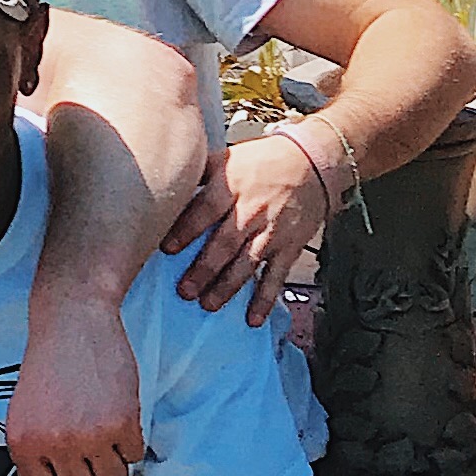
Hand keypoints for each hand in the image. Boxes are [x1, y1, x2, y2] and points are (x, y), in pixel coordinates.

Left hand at [5, 280, 143, 475]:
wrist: (72, 323)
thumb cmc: (48, 369)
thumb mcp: (25, 418)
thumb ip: (29, 468)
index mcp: (23, 445)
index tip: (66, 469)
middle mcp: (53, 444)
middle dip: (88, 472)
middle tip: (83, 439)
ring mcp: (89, 436)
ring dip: (111, 458)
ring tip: (98, 425)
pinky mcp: (122, 423)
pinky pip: (134, 457)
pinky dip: (130, 440)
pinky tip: (113, 412)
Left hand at [166, 131, 329, 322]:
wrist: (312, 161)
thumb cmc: (261, 161)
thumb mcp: (225, 157)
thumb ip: (197, 174)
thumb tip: (163, 185)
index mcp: (231, 186)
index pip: (204, 210)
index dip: (185, 229)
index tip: (166, 248)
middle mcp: (251, 210)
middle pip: (224, 243)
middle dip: (203, 269)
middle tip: (184, 290)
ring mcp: (272, 231)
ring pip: (247, 263)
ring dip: (227, 287)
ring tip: (208, 304)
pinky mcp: (289, 246)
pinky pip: (276, 276)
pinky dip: (265, 299)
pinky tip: (252, 318)